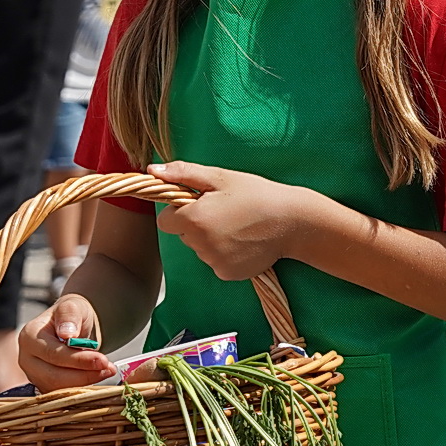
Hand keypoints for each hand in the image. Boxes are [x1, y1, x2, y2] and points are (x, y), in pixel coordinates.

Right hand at [18, 294, 117, 392]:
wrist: (71, 324)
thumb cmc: (70, 315)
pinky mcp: (44, 385)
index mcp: (29, 337)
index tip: (102, 360)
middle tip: (109, 369)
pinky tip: (98, 376)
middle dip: (84, 375)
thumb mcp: (72, 306)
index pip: (53, 354)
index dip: (79, 360)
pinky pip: (62, 393)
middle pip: (53, 376)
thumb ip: (69, 316)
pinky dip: (81, 387)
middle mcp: (27, 358)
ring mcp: (33, 374)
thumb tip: (67, 334)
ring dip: (85, 382)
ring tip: (107, 371)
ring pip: (58, 388)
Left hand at [149, 161, 314, 280]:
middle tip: (225, 211)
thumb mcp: (220, 177)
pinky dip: (225, 253)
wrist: (293, 221)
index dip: (180, 211)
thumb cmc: (256, 194)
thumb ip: (183, 173)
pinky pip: (216, 263)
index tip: (201, 203)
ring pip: (200, 249)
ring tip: (239, 225)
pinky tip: (244, 241)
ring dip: (212, 239)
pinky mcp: (227, 274)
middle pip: (184, 235)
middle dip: (197, 224)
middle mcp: (200, 245)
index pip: (165, 221)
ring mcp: (214, 262)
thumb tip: (152, 170)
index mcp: (194, 219)